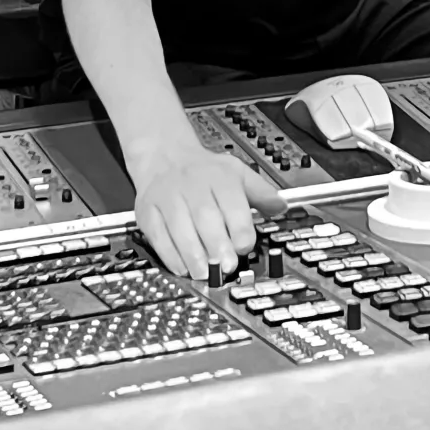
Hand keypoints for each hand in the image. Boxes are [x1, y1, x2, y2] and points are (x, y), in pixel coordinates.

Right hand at [130, 142, 287, 278]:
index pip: (231, 201)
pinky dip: (170, 254)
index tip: (244, 246)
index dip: (239, 227)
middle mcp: (192, 184)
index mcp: (218, 176)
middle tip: (226, 266)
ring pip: (179, 227)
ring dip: (193, 254)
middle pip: (205, 216)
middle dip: (217, 244)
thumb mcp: (237, 172)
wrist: (164, 156)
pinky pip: (158, 235)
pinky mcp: (147, 211)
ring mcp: (167, 197)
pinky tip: (182, 267)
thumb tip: (282, 207)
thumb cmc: (203, 171)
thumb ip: (261, 192)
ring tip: (204, 273)